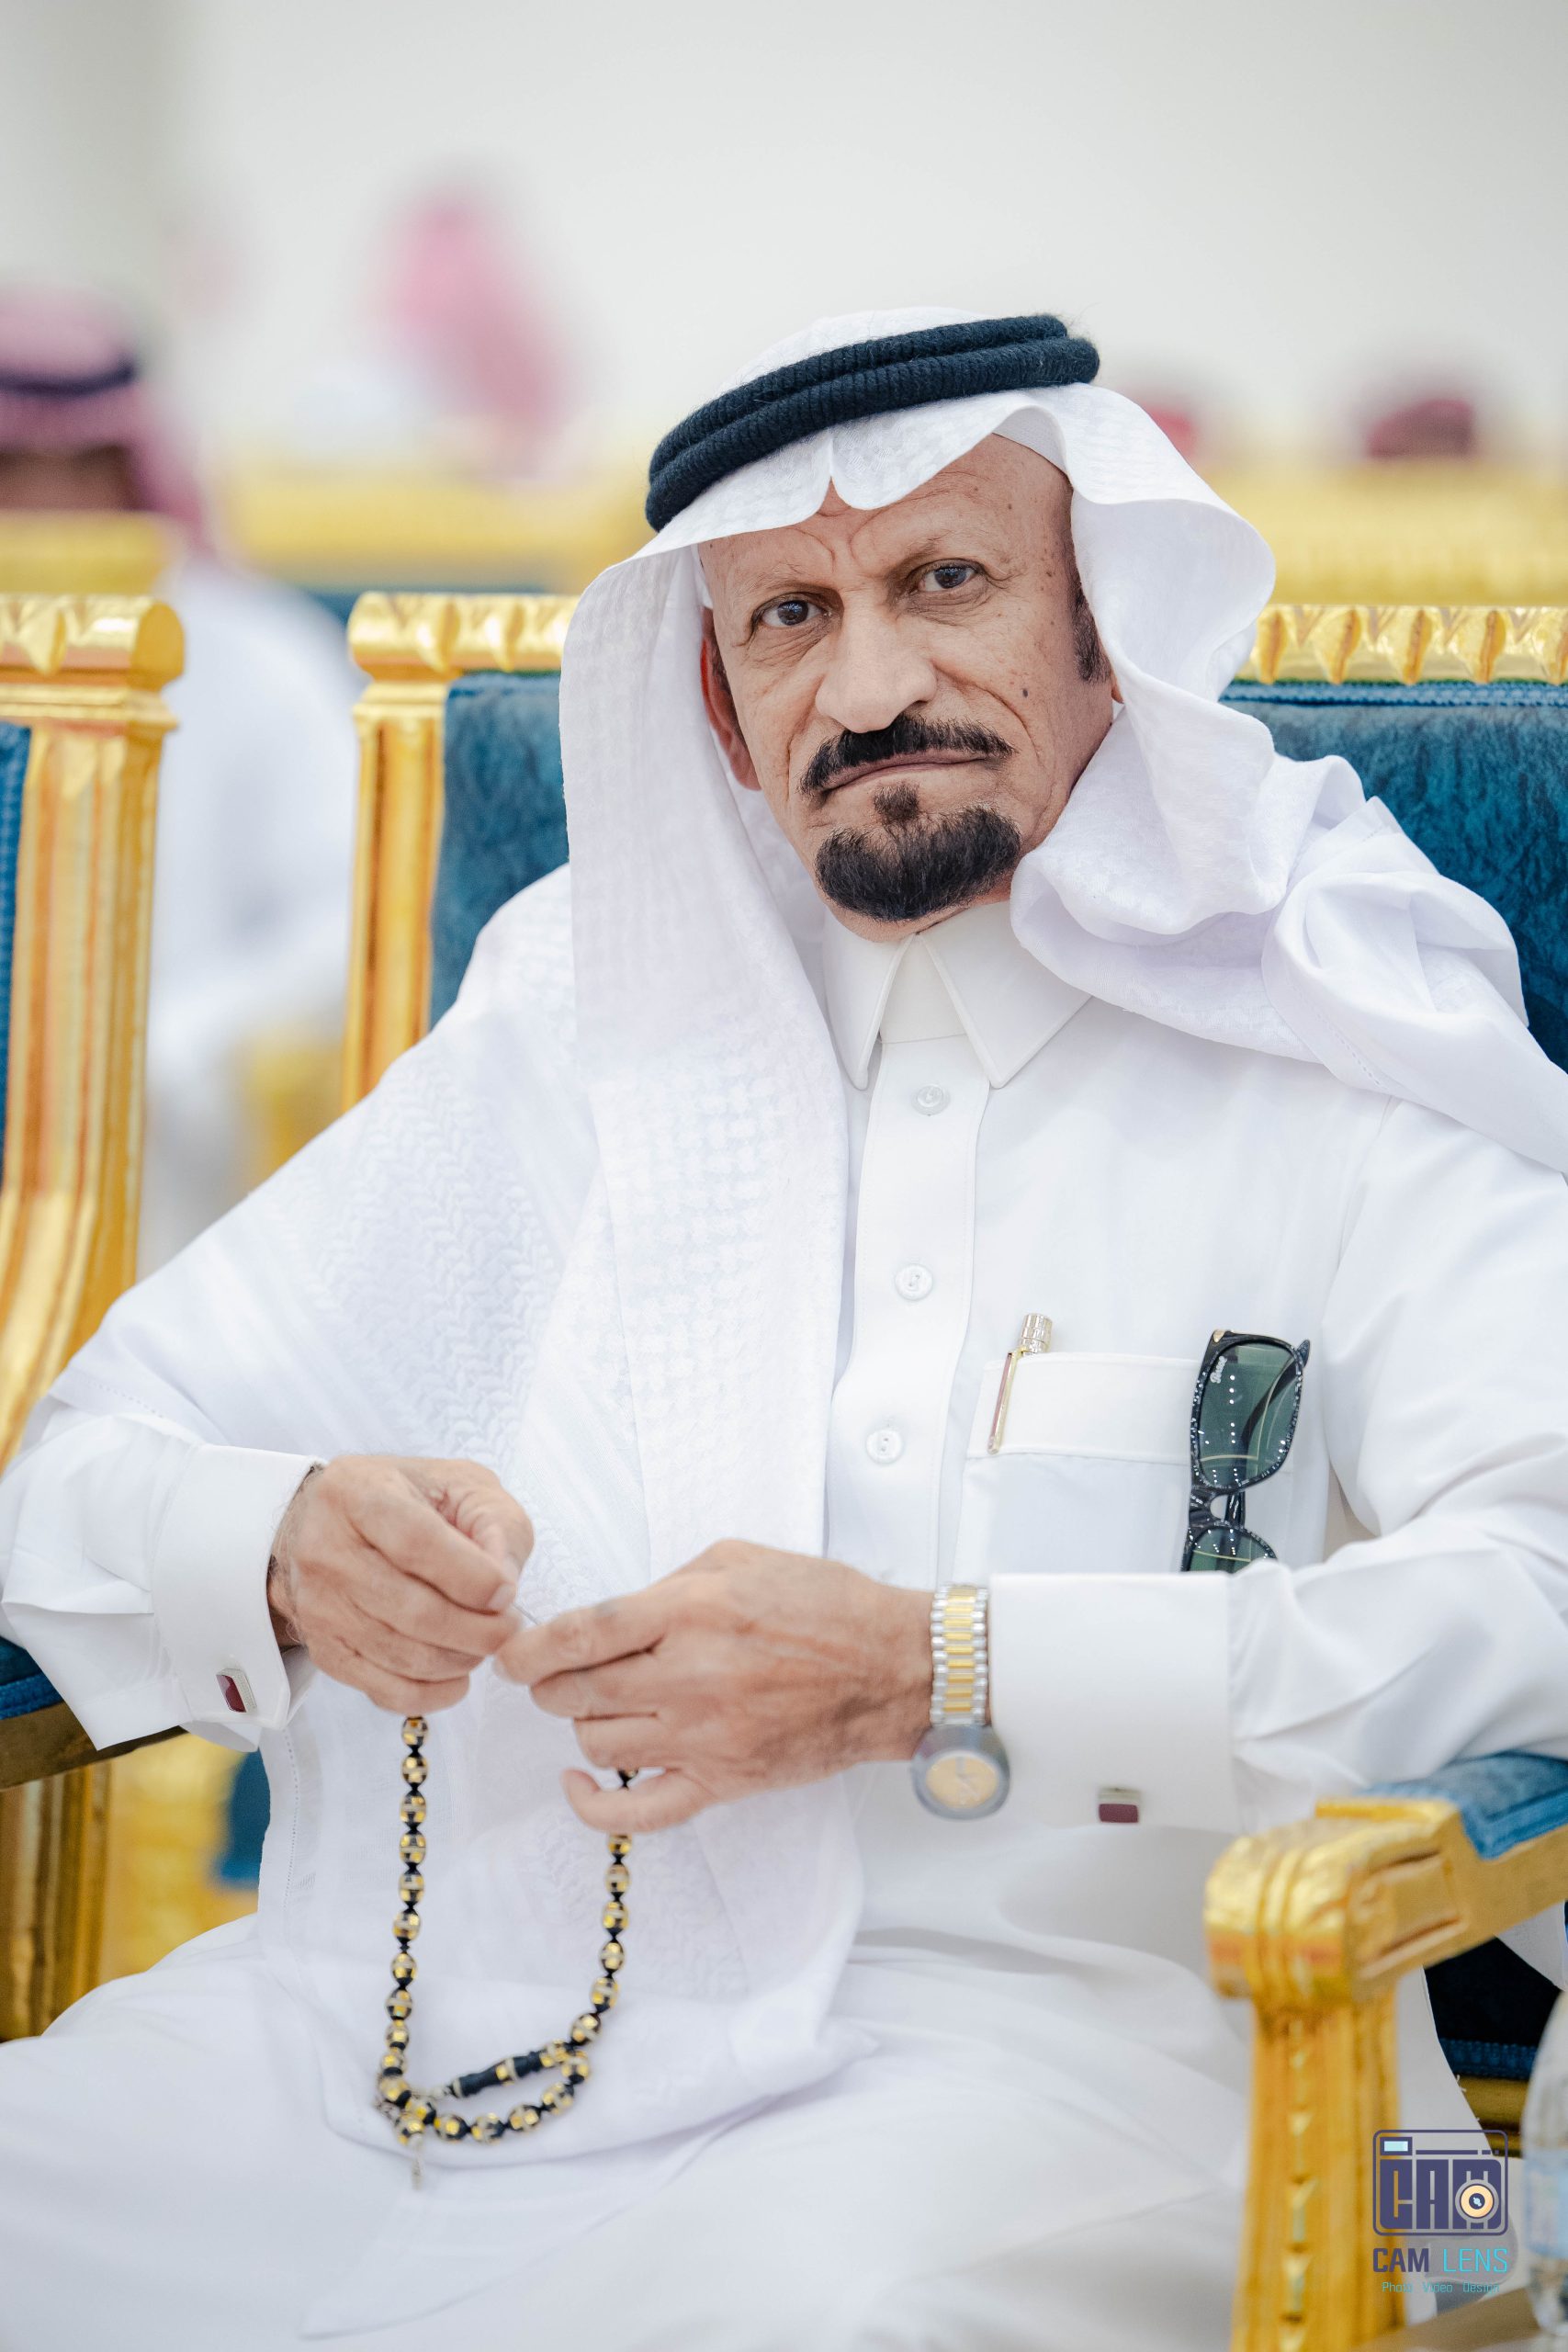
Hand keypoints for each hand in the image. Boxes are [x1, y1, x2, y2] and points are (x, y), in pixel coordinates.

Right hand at [267, 1456, 531, 1712]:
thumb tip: (504, 1585)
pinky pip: (385, 1689)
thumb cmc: (408, 1499)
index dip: (472, 1577)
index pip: (417, 1544)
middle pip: (412, 1610)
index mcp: (360, 1494)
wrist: (336, 1524)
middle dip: (477, 1630)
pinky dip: (433, 1692)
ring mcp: (320, 1605)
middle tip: (509, 1626)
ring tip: (485, 1641)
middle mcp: (327, 1550)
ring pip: (402, 1655)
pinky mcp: (325, 1649)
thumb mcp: (463, 1485)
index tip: (507, 1593)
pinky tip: (458, 1673)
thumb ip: (497, 1523)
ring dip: (460, 1659)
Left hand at [497, 1539, 930, 1831]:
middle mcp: (690, 1677)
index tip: (511, 1653)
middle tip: (551, 1673)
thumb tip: (612, 1617)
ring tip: (599, 1704)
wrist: (892, 1667)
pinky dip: (594, 1805)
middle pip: (576, 1692)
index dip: (529, 1648)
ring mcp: (704, 1738)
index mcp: (690, 1612)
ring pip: (597, 1743)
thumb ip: (666, 1585)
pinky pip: (638, 1812)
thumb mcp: (737, 1558)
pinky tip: (578, 1784)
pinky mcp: (722, 1781)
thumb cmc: (824, 1604)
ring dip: (581, 1723)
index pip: (580, 1635)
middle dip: (549, 1683)